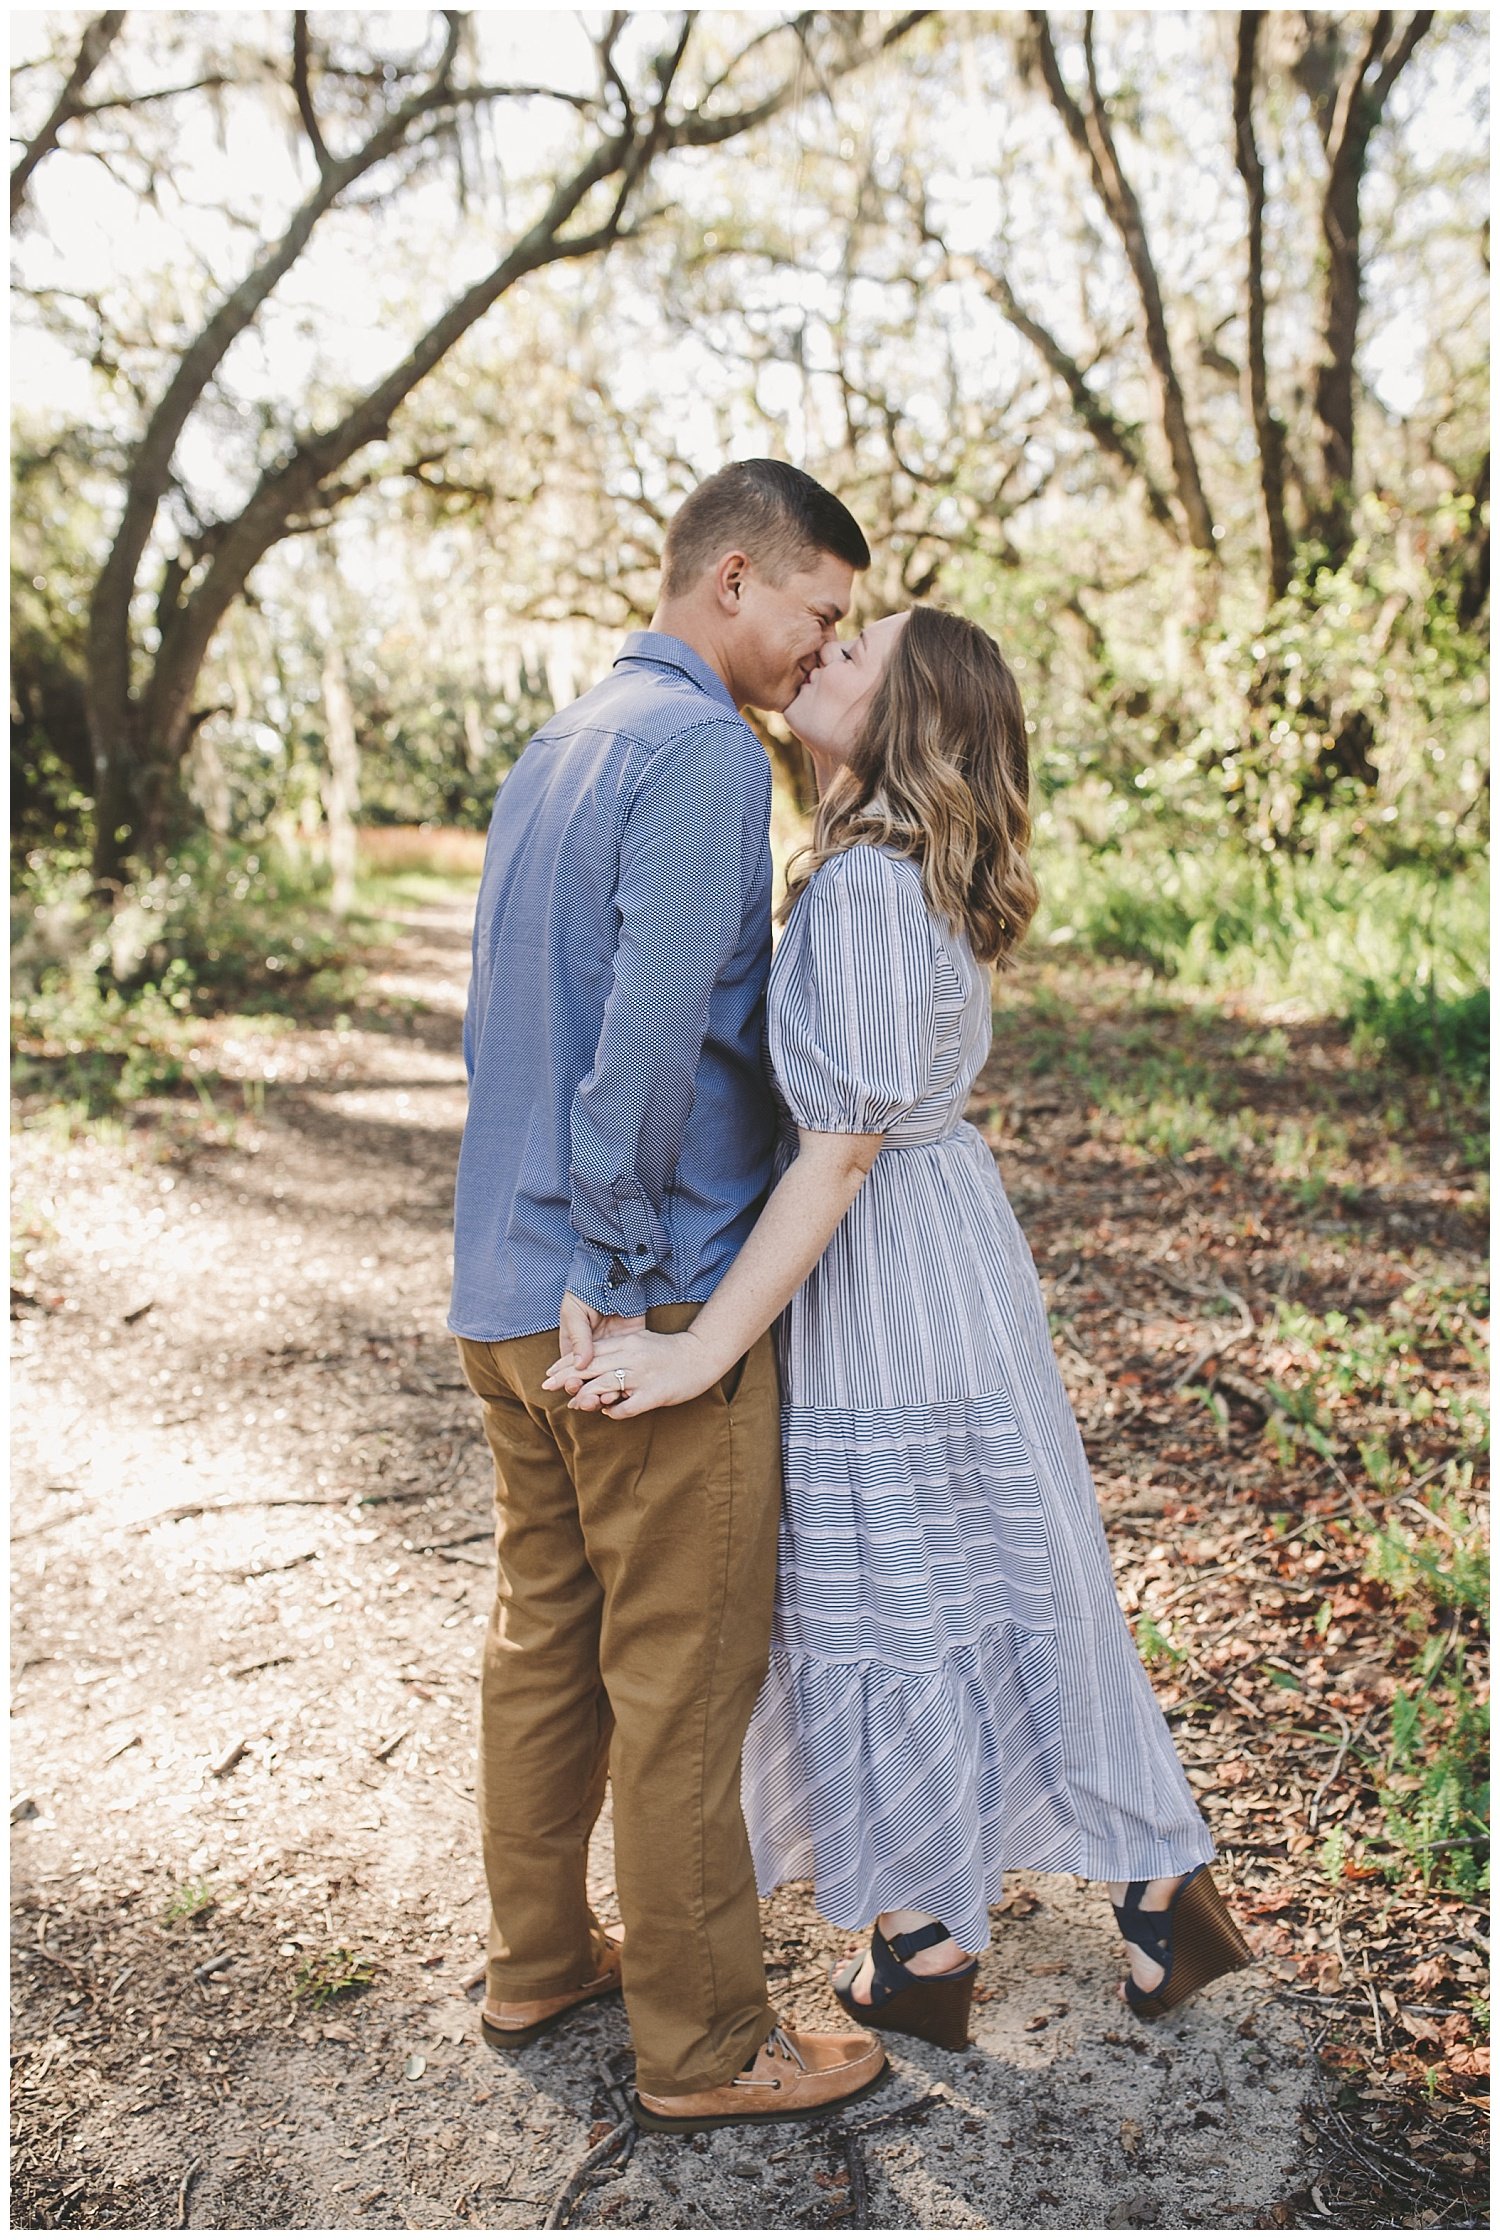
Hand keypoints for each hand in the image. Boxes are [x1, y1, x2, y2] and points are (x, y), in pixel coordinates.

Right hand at [549, 1292, 645, 1394]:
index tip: (572, 1390)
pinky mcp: (631, 1345)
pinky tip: (624, 1390)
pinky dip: (624, 1381)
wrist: (613, 1275)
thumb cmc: (586, 1291)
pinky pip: (626, 1368)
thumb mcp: (575, 1313)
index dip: (570, 1384)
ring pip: (608, 1380)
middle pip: (589, 1382)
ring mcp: (613, 1351)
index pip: (570, 1372)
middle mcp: (593, 1352)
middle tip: (589, 1402)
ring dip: (606, 1392)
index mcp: (574, 1346)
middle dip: (587, 1395)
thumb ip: (579, 1339)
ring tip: (607, 1398)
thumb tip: (581, 1365)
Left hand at [552, 1327, 720, 1417]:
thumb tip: (592, 1366)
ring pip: (603, 1386)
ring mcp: (642, 1375)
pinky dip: (613, 1411)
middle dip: (565, 1378)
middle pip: (590, 1367)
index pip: (589, 1353)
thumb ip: (616, 1352)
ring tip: (577, 1404)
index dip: (567, 1364)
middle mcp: (631, 1356)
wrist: (701, 1355)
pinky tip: (608, 1411)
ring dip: (586, 1398)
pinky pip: (626, 1407)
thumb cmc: (669, 1351)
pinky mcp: (654, 1393)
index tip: (550, 1373)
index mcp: (627, 1342)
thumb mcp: (640, 1342)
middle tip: (546, 1387)